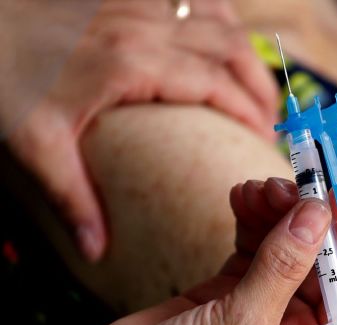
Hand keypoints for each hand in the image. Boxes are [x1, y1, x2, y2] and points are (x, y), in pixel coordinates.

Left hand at [1, 0, 277, 261]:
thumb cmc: (3, 78)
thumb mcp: (35, 144)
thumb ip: (73, 198)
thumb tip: (96, 248)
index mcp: (131, 64)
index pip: (215, 82)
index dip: (249, 109)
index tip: (263, 138)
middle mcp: (142, 27)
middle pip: (230, 46)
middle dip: (260, 82)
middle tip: (270, 119)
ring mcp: (136, 5)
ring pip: (217, 17)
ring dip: (244, 50)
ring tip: (254, 84)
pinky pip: (191, 1)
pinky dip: (216, 19)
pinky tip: (218, 41)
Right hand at [69, 178, 336, 324]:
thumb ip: (284, 265)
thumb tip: (318, 214)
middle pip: (324, 263)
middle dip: (308, 220)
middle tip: (291, 184)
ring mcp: (266, 309)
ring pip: (289, 247)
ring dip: (279, 212)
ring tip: (259, 187)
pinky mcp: (232, 291)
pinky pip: (257, 245)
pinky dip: (253, 219)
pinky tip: (242, 197)